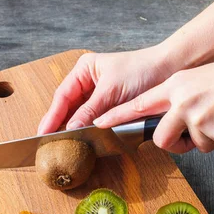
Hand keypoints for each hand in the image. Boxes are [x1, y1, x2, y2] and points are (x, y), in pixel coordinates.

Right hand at [38, 46, 171, 133]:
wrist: (170, 70)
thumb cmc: (142, 71)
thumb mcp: (111, 91)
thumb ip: (90, 111)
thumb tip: (72, 128)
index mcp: (84, 70)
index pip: (63, 96)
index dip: (52, 116)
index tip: (43, 132)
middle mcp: (89, 81)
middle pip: (69, 107)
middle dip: (60, 124)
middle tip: (49, 142)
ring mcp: (100, 95)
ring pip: (81, 115)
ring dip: (75, 128)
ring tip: (63, 144)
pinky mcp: (112, 107)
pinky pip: (96, 120)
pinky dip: (90, 129)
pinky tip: (84, 139)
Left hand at [94, 50, 213, 153]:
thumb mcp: (194, 81)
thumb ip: (174, 100)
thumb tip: (163, 125)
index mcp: (174, 87)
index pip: (138, 105)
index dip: (116, 116)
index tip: (97, 124)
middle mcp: (182, 102)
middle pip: (160, 138)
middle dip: (171, 144)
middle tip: (185, 137)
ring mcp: (199, 119)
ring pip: (191, 145)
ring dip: (204, 139)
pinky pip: (212, 147)